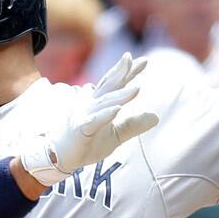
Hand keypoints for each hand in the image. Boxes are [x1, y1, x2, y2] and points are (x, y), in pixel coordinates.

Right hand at [20, 52, 159, 185]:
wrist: (61, 159)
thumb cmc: (87, 144)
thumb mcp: (116, 135)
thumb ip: (133, 125)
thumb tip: (156, 117)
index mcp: (99, 104)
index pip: (115, 85)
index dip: (128, 72)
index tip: (143, 60)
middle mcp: (91, 105)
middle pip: (108, 86)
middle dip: (120, 72)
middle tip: (132, 58)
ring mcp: (84, 116)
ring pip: (104, 103)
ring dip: (120, 96)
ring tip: (137, 89)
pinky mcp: (80, 130)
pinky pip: (93, 121)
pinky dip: (105, 115)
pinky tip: (117, 109)